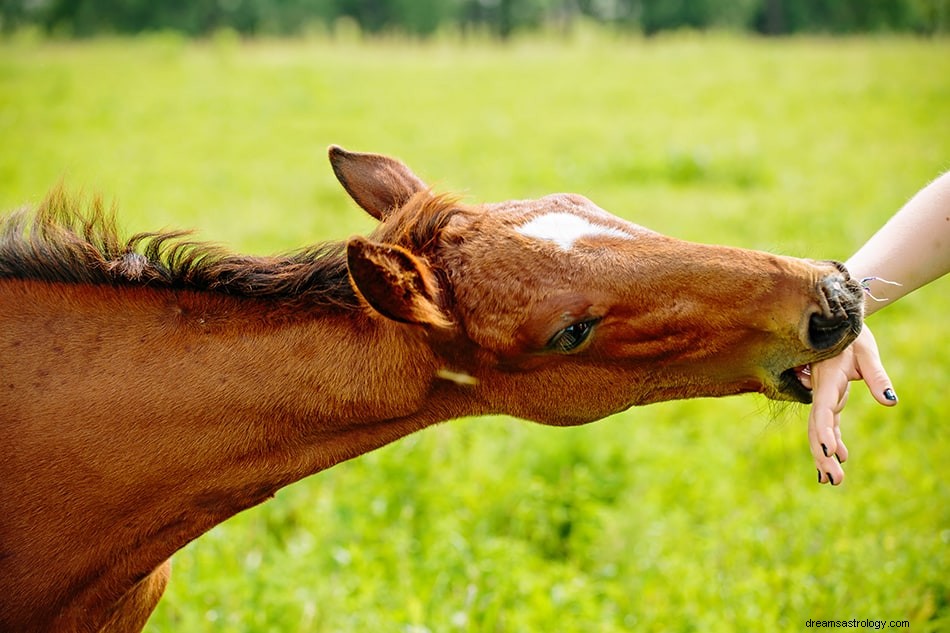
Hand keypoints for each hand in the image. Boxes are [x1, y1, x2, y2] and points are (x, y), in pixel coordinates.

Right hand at [807, 326, 896, 485]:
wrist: (837, 321)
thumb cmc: (852, 334)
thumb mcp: (868, 352)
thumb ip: (878, 377)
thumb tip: (891, 403)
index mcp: (827, 380)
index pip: (823, 412)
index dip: (825, 434)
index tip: (829, 454)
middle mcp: (820, 391)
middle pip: (817, 428)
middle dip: (823, 455)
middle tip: (834, 481)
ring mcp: (823, 395)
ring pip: (819, 430)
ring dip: (824, 454)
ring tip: (832, 480)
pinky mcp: (830, 397)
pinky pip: (828, 423)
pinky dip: (832, 440)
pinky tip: (842, 457)